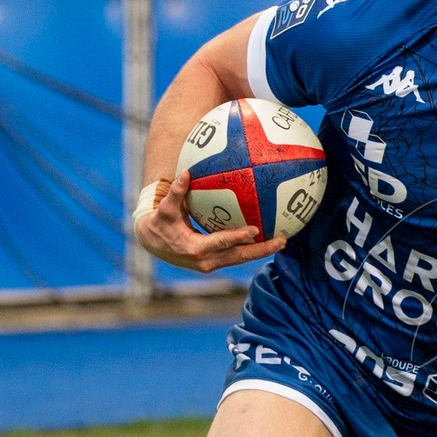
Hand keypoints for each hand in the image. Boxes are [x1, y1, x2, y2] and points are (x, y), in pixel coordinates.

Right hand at [135, 172, 286, 272]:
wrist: (153, 244)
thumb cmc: (160, 223)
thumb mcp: (165, 209)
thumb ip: (176, 192)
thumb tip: (186, 172)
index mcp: (194, 248)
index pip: (221, 243)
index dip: (237, 237)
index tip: (255, 230)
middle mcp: (206, 261)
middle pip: (239, 256)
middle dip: (262, 250)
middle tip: (282, 240)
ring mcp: (212, 264)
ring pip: (242, 258)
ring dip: (262, 251)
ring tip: (283, 240)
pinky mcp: (216, 262)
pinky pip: (238, 255)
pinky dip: (253, 249)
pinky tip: (269, 238)